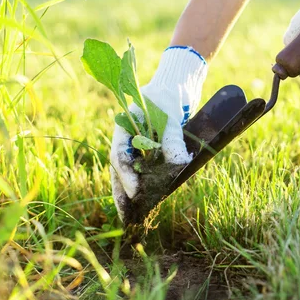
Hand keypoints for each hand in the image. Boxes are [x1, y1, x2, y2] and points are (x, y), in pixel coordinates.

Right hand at [110, 47, 207, 219]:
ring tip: (133, 215)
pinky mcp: (150, 148)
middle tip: (125, 216)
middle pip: (120, 169)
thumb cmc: (170, 95)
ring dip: (131, 192)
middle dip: (122, 192)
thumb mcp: (170, 116)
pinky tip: (149, 200)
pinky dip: (146, 183)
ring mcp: (137, 144)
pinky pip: (145, 169)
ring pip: (130, 172)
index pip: (120, 155)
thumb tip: (180, 164)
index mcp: (124, 127)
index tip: (136, 192)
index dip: (127, 176)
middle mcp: (127, 138)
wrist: (179, 83)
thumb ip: (172, 140)